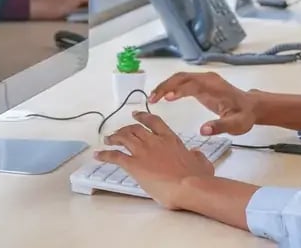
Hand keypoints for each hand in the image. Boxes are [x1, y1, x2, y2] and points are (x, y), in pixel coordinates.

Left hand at [95, 111, 213, 208]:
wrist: (189, 185)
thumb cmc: (197, 176)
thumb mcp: (201, 162)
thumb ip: (197, 156)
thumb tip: (196, 154)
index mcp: (170, 139)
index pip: (154, 122)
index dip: (143, 116)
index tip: (137, 114)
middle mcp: (155, 141)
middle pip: (135, 128)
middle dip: (125, 128)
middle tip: (119, 130)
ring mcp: (143, 151)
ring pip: (123, 138)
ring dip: (114, 137)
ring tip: (107, 139)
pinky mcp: (134, 165)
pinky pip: (115, 156)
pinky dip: (105, 154)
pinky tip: (98, 155)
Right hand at [149, 72, 257, 135]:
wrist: (252, 107)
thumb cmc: (244, 116)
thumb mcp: (236, 125)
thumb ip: (220, 126)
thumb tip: (203, 130)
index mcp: (214, 86)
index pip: (191, 83)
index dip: (177, 89)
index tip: (165, 98)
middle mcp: (208, 79)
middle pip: (182, 77)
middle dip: (165, 86)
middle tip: (151, 99)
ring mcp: (204, 80)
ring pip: (181, 78)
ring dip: (166, 86)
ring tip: (152, 98)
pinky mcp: (202, 84)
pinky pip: (183, 82)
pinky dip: (172, 87)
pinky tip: (163, 97)